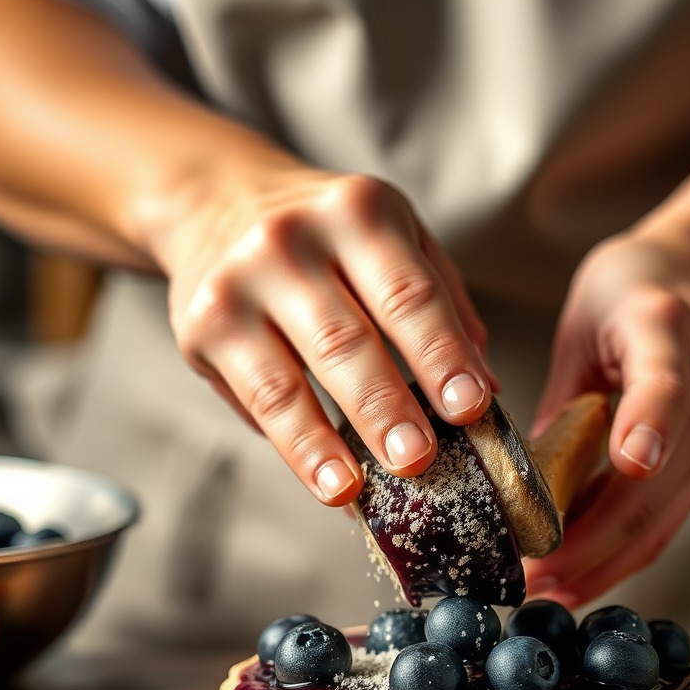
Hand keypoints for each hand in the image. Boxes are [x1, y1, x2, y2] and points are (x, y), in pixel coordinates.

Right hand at [153, 161, 493, 505]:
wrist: (218, 201)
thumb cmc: (328, 237)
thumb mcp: (394, 237)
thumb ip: (443, 305)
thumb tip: (486, 385)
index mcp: (358, 214)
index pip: (408, 293)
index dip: (441, 354)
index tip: (470, 407)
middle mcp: (291, 241)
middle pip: (346, 339)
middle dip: (384, 405)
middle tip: (417, 457)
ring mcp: (238, 285)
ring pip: (287, 380)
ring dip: (326, 442)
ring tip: (357, 488)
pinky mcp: (203, 328)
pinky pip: (257, 401)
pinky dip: (296, 448)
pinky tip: (327, 482)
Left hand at [525, 229, 689, 606]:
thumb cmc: (631, 291)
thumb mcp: (583, 323)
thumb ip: (563, 400)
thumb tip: (523, 485)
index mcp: (667, 335)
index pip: (664, 387)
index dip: (646, 425)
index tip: (626, 464)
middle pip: (650, 490)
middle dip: (587, 547)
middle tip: (529, 580)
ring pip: (657, 524)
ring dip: (599, 566)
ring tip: (543, 593)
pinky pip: (660, 523)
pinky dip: (615, 555)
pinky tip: (574, 577)